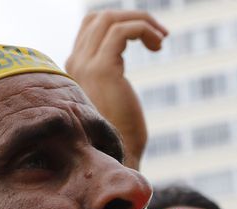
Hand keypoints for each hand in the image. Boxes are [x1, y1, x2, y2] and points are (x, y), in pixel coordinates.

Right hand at [65, 10, 166, 169]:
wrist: (113, 163)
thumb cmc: (118, 140)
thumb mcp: (112, 103)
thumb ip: (110, 82)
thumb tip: (121, 76)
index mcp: (75, 69)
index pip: (90, 28)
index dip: (119, 24)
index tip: (147, 38)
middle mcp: (75, 63)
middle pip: (98, 17)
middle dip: (131, 17)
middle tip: (158, 34)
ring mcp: (86, 65)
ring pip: (110, 19)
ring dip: (141, 21)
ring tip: (161, 39)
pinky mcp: (103, 70)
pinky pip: (123, 31)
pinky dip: (144, 30)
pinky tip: (159, 46)